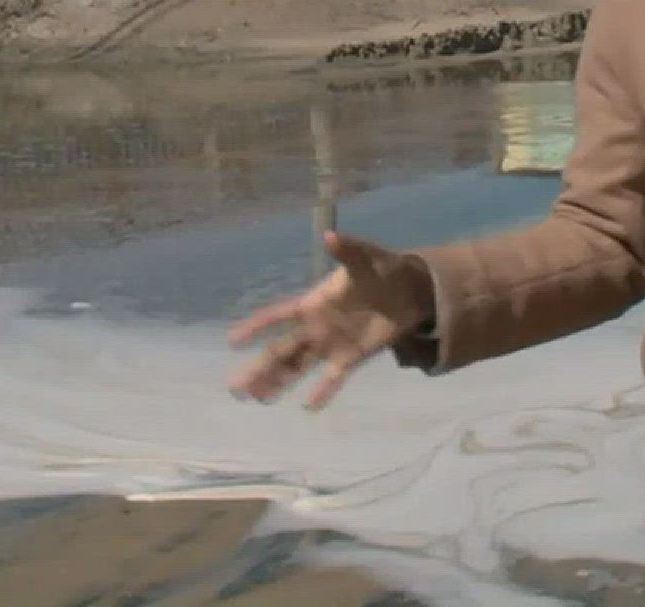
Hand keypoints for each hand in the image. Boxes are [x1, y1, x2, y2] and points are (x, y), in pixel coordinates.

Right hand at [226, 231, 434, 409]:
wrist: (412, 290)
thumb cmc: (383, 269)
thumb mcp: (366, 258)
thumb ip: (348, 251)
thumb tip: (331, 236)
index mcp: (313, 303)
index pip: (278, 315)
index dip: (255, 326)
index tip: (232, 340)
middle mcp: (316, 327)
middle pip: (281, 350)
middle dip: (259, 367)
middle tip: (235, 389)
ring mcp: (332, 344)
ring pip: (299, 366)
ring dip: (279, 382)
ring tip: (258, 399)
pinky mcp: (352, 357)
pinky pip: (333, 378)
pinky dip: (322, 392)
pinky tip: (309, 408)